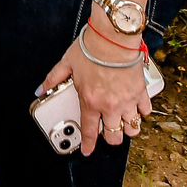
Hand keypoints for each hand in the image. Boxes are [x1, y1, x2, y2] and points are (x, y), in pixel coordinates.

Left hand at [39, 31, 150, 155]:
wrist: (113, 37)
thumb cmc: (91, 48)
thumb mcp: (66, 63)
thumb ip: (53, 79)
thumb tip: (41, 89)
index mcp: (90, 101)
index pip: (89, 131)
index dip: (87, 144)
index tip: (87, 150)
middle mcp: (110, 105)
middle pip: (114, 136)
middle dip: (110, 138)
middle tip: (107, 132)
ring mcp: (128, 100)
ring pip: (132, 128)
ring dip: (128, 128)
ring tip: (123, 123)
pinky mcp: (141, 92)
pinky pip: (145, 111)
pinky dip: (142, 112)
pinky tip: (136, 108)